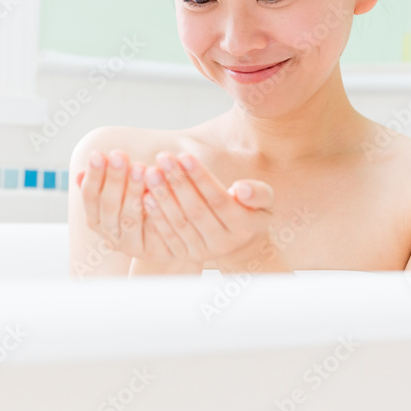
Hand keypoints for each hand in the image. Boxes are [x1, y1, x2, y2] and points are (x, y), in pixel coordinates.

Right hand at [77, 149, 179, 262]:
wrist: (168, 236)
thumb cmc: (138, 204)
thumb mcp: (119, 190)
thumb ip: (104, 182)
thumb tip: (79, 174)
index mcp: (95, 219)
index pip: (90, 197)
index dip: (94, 176)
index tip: (97, 154)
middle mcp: (109, 235)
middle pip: (109, 206)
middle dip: (113, 179)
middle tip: (119, 156)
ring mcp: (130, 246)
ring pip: (130, 218)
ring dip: (134, 191)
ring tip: (141, 167)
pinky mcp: (152, 251)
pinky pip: (153, 229)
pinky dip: (154, 211)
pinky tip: (156, 193)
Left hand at [139, 150, 275, 263]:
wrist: (239, 241)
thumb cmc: (250, 209)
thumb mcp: (264, 200)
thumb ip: (258, 193)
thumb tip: (241, 189)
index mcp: (245, 227)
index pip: (219, 199)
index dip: (200, 177)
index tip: (184, 155)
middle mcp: (224, 243)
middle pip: (196, 210)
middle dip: (178, 182)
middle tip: (163, 157)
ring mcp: (203, 252)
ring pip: (180, 223)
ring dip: (164, 197)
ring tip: (151, 173)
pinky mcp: (185, 256)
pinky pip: (169, 236)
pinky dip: (156, 217)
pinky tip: (146, 197)